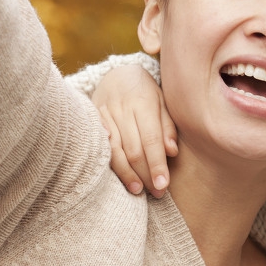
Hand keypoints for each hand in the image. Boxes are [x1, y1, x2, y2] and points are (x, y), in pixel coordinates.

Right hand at [93, 66, 177, 197]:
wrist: (117, 73)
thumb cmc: (146, 91)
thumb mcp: (162, 101)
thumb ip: (168, 126)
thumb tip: (172, 152)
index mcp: (143, 102)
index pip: (151, 139)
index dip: (157, 164)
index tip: (163, 184)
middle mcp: (122, 108)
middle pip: (133, 149)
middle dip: (145, 174)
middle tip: (156, 192)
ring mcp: (104, 114)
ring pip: (115, 150)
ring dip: (127, 174)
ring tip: (138, 190)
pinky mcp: (93, 119)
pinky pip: (100, 144)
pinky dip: (108, 161)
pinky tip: (116, 176)